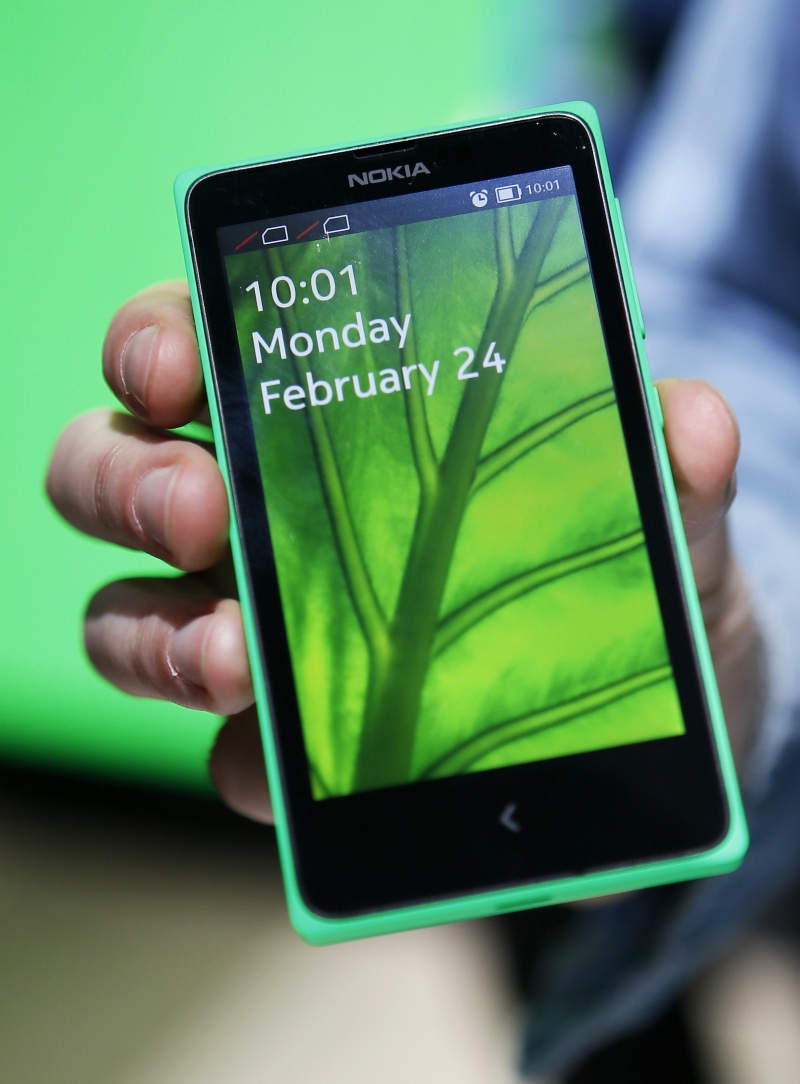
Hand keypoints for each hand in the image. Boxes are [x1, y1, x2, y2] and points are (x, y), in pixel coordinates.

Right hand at [46, 283, 759, 824]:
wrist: (642, 736)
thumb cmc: (630, 589)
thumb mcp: (665, 521)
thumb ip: (671, 468)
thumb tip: (690, 422)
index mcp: (336, 427)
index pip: (203, 347)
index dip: (158, 343)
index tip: (176, 367)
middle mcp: (271, 522)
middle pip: (120, 471)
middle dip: (129, 480)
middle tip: (200, 511)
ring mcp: (266, 639)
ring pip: (127, 614)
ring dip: (153, 632)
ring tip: (231, 655)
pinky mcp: (289, 754)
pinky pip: (221, 756)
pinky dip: (239, 757)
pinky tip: (285, 765)